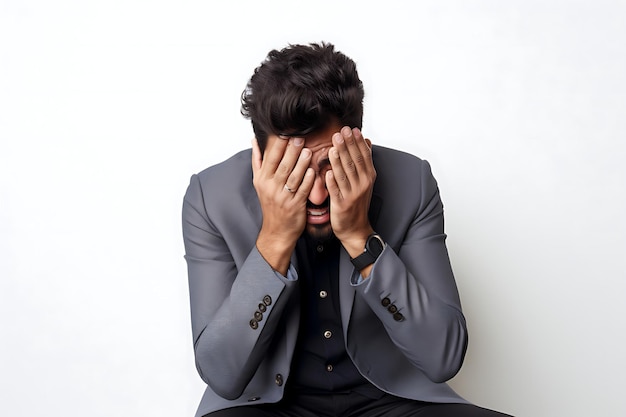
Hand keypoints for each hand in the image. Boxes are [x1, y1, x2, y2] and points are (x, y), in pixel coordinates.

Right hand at [252, 136, 314, 274]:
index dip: (278, 145)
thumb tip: (254, 141)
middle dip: (291, 151)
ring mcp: (283, 197)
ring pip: (293, 177)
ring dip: (301, 163)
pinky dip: (308, 180)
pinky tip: (313, 171)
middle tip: (300, 137)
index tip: (285, 132)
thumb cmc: (271, 204)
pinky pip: (302, 191)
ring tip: (308, 151)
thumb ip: (258, 161)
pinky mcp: (295, 206)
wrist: (277, 231)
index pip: (270, 158)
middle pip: (282, 165)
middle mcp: (271, 187)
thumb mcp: (259, 183)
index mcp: (262, 179)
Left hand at [326, 127, 376, 257]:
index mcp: (368, 176)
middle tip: (341, 132)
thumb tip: (367, 141)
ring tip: (333, 146)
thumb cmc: (357, 203)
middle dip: (347, 146)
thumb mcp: (365, 180)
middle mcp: (362, 184)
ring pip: (345, 174)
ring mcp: (352, 194)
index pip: (363, 155)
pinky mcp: (342, 205)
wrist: (355, 228)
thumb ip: (364, 161)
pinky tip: (328, 171)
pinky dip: (332, 181)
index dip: (357, 142)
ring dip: (339, 160)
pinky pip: (336, 191)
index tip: (351, 129)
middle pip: (354, 162)